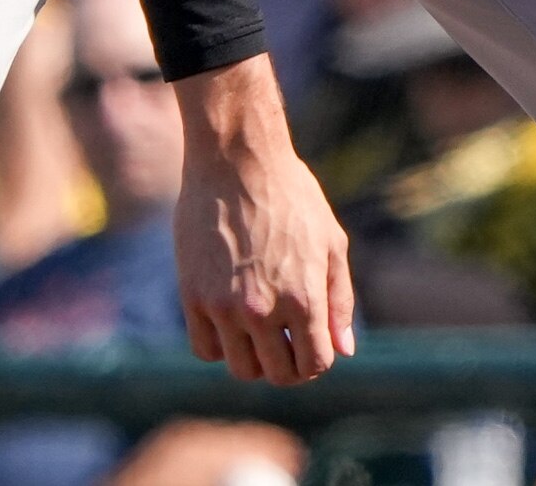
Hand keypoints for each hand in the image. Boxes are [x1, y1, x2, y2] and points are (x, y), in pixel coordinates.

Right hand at [175, 57, 354, 382]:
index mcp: (304, 298)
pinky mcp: (192, 296)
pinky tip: (231, 319)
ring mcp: (224, 306)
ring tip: (260, 329)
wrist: (236, 160)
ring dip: (255, 357)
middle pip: (278, 374)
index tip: (312, 344)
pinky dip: (220, 345)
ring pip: (241, 368)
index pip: (314, 364)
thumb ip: (339, 300)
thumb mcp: (331, 242)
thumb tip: (344, 350)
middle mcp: (263, 310)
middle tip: (287, 340)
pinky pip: (206, 349)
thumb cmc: (292, 195)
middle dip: (289, 364)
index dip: (317, 360)